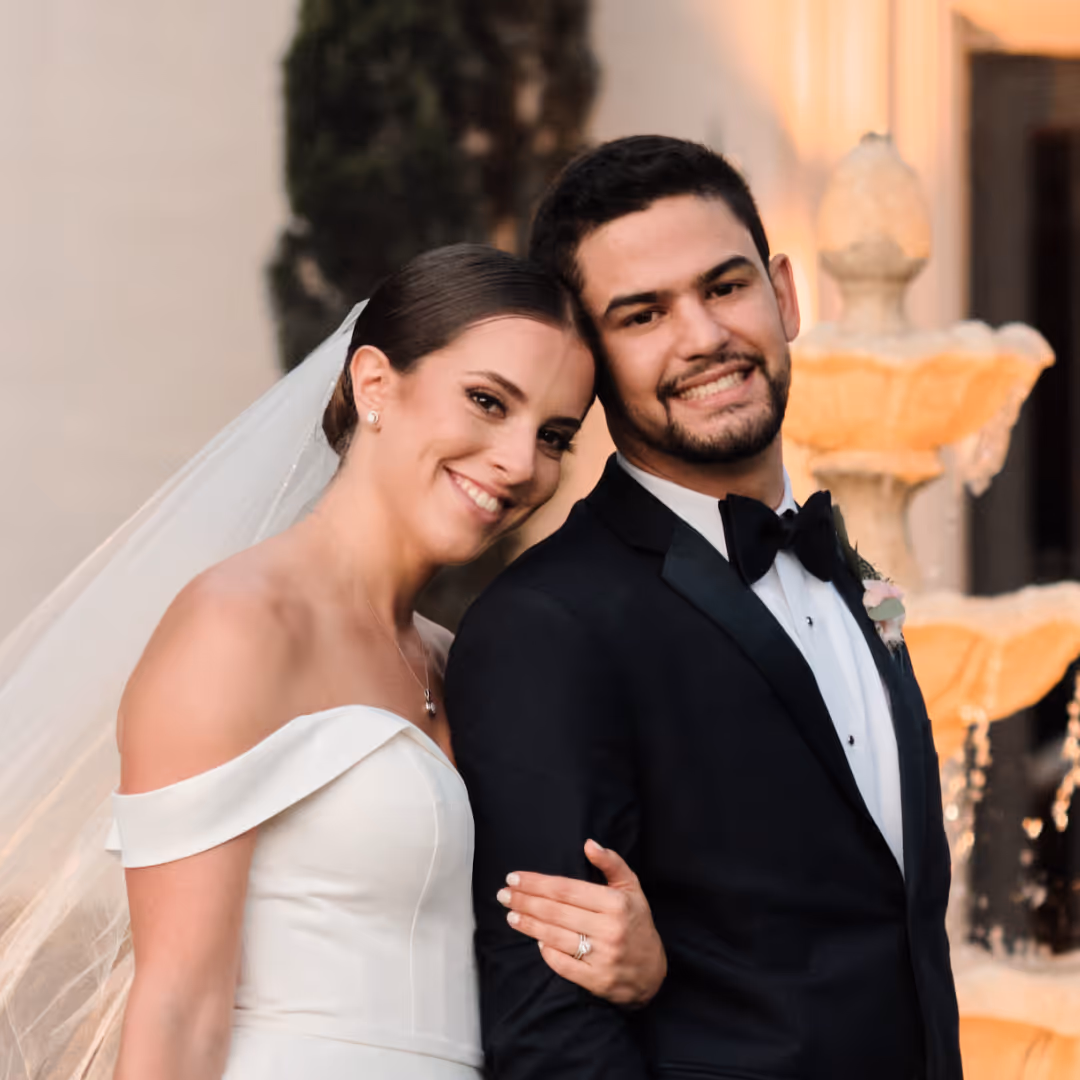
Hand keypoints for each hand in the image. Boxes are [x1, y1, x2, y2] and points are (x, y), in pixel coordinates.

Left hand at [496, 839, 666, 1006]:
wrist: (653, 973)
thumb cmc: (637, 924)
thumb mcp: (631, 889)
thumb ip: (612, 863)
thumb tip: (589, 844)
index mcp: (616, 904)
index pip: (566, 889)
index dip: (536, 883)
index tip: (515, 878)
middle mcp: (609, 930)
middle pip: (555, 911)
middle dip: (525, 901)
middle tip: (503, 894)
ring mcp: (603, 957)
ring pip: (554, 937)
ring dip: (528, 924)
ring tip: (511, 914)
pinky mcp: (597, 980)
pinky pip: (562, 964)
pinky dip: (546, 951)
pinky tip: (535, 940)